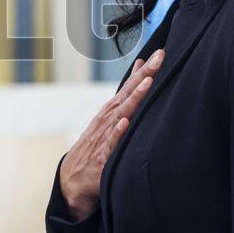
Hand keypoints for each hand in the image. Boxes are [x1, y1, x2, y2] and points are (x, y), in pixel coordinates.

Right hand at [59, 49, 164, 220]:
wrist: (72, 179)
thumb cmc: (96, 145)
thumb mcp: (111, 117)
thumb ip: (128, 94)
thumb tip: (143, 68)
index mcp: (112, 110)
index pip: (131, 86)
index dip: (146, 70)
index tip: (160, 53)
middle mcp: (109, 119)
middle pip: (129, 94)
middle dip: (145, 75)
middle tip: (160, 57)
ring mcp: (105, 137)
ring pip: (122, 113)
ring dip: (134, 98)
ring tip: (147, 83)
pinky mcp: (103, 158)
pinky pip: (111, 144)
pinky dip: (117, 132)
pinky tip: (124, 123)